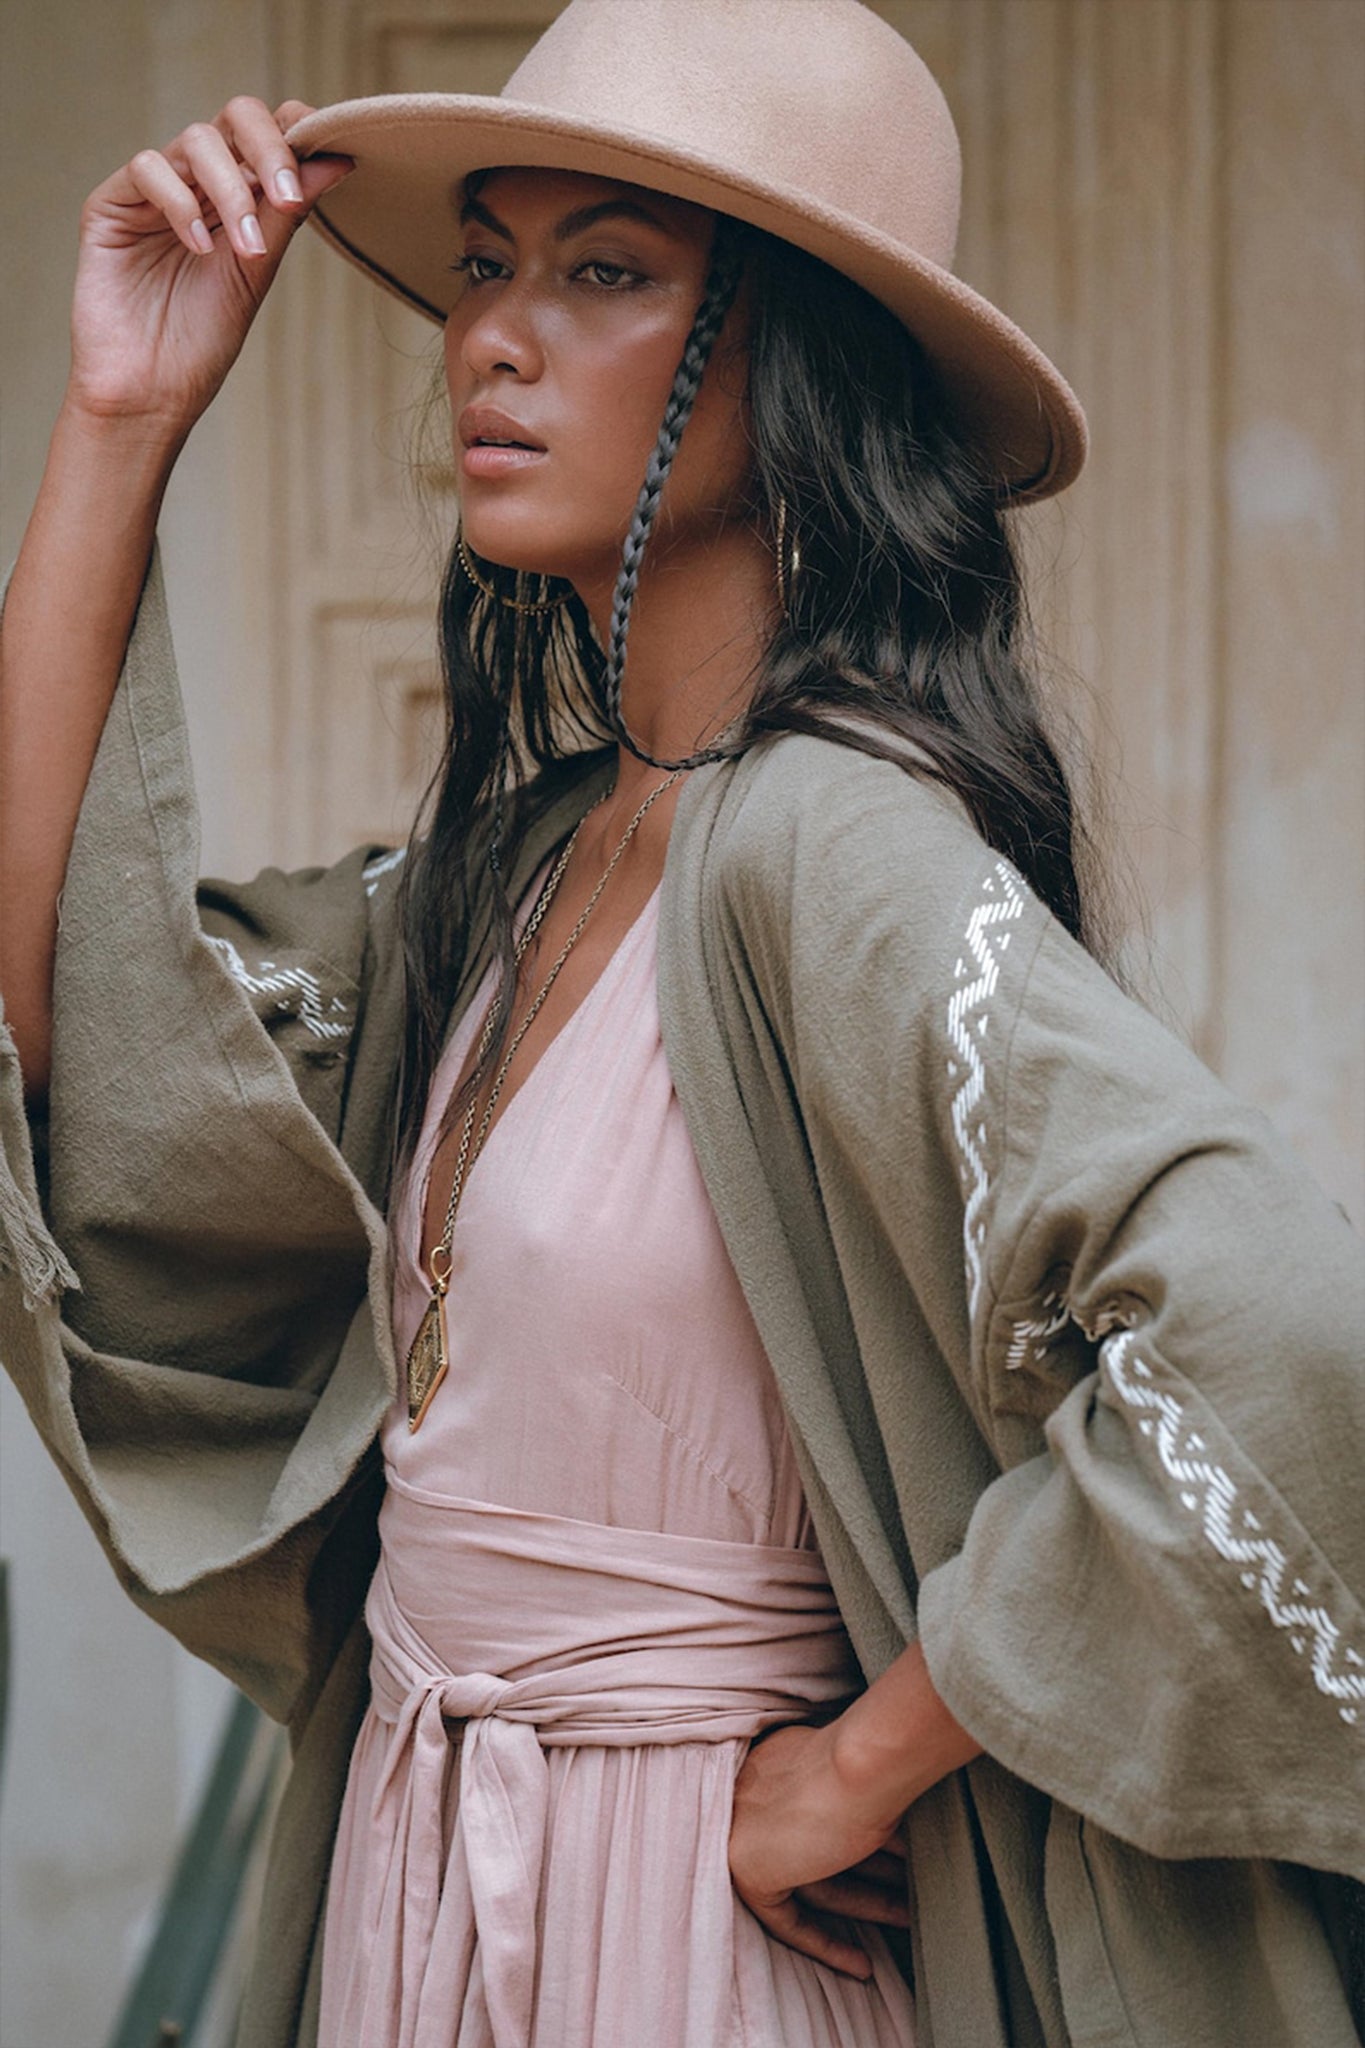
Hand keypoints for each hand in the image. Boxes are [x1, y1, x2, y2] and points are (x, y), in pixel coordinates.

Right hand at [67, 95, 353, 436]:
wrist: (151, 392)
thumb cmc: (203, 342)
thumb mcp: (257, 271)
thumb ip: (288, 213)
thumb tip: (339, 159)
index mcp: (239, 197)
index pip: (269, 134)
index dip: (298, 128)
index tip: (330, 152)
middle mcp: (199, 184)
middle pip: (236, 118)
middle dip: (270, 149)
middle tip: (288, 198)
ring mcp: (155, 191)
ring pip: (197, 140)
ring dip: (231, 191)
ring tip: (246, 248)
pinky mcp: (112, 204)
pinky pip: (149, 169)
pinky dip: (181, 203)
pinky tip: (199, 248)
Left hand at [728, 1719, 909, 1979]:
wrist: (864, 1760)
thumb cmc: (879, 1758)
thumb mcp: (870, 1779)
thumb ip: (863, 1800)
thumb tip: (892, 1827)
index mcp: (781, 1757)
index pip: (810, 1816)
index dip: (854, 1849)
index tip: (888, 1862)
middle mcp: (756, 1787)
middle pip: (815, 1849)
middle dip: (867, 1878)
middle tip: (906, 1897)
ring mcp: (744, 1824)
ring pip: (811, 1880)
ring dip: (864, 1904)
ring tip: (907, 1919)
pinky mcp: (747, 1866)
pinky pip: (784, 1918)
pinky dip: (824, 1943)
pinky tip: (862, 1964)